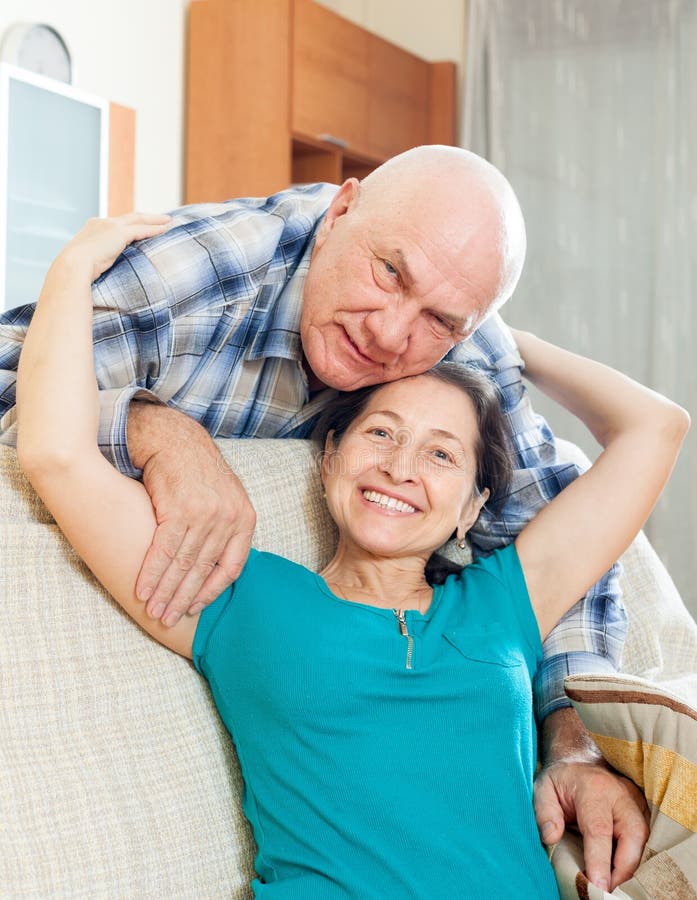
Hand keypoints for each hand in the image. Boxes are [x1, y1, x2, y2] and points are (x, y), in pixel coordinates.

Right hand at [58, 213, 171, 282]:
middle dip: (147, 217)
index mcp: (92, 228)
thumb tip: (98, 274)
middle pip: (130, 217)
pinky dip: (155, 229)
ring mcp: (110, 226)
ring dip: (155, 220)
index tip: (141, 225)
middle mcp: (102, 223)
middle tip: (162, 218)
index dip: (130, 224)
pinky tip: (166, 229)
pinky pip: (141, 229)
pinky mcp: (118, 233)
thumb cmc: (76, 271)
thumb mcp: (86, 263)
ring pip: (138, 219)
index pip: (116, 223)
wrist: (72, 266)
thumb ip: (96, 262)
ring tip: (169, 221)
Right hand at [128, 403, 255, 625]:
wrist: (175, 440)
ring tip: (153, 610)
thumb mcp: (226, 499)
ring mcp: (205, 514)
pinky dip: (151, 572)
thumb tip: (218, 570)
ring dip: (165, 591)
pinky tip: (141, 588)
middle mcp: (229, 518)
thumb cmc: (198, 475)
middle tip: (168, 619)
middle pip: (204, 570)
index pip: (233, 568)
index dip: (213, 592)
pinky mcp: (179, 509)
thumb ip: (226, 532)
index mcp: (245, 519)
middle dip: (183, 598)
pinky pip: (164, 550)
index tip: (195, 607)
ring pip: (183, 564)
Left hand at [534, 709, 648, 890]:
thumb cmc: (561, 780)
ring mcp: (636, 801)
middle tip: (607, 891)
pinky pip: (646, 838)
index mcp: (593, 787)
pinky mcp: (644, 809)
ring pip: (644, 838)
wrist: (581, 761)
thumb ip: (544, 812)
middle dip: (624, 868)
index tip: (597, 886)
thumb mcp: (543, 788)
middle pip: (633, 835)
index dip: (600, 860)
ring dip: (632, 865)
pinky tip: (622, 872)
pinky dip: (636, 857)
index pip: (599, 829)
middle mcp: (620, 793)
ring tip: (613, 885)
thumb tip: (551, 837)